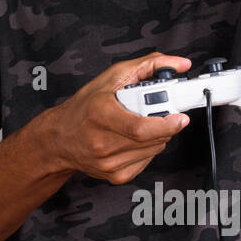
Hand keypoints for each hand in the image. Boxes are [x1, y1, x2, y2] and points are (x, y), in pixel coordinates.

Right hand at [44, 51, 192, 184]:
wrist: (60, 138)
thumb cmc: (84, 107)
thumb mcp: (111, 76)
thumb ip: (148, 65)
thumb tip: (180, 64)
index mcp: (100, 114)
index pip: (141, 128)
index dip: (166, 124)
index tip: (181, 117)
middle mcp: (102, 142)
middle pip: (153, 138)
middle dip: (165, 124)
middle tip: (161, 113)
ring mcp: (109, 162)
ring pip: (154, 149)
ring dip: (157, 136)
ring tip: (140, 123)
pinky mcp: (115, 176)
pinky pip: (147, 161)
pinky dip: (148, 149)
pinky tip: (134, 139)